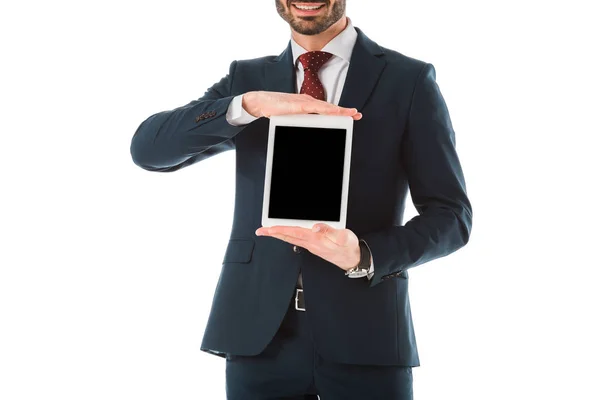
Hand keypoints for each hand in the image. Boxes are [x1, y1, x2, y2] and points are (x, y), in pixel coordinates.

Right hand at [242, 91, 362, 119]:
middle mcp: (307, 101)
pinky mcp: (297, 105)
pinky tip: (334, 111)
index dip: (339, 111)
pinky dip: (325, 109)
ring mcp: (303, 102)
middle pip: (329, 107)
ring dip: (338, 110)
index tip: (352, 115)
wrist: (259, 102)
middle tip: (357, 115)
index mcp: (307, 105)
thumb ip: (300, 120)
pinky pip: (314, 107)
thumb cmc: (273, 109)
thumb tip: (307, 130)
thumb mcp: (290, 117)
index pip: (326, 109)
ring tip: (350, 114)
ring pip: (325, 107)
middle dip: (344, 111)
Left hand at [255, 223, 360, 271]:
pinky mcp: (314, 246)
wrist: (352, 259)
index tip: (268, 229)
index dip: (280, 230)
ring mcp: (311, 245)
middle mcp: (311, 243)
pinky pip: (297, 240)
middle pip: (288, 237)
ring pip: (291, 239)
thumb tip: (316, 226)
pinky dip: (288, 235)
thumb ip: (330, 231)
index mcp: (315, 239)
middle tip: (261, 231)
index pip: (293, 233)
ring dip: (279, 234)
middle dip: (273, 233)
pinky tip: (286, 234)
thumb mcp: (344, 237)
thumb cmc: (348, 247)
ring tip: (269, 230)